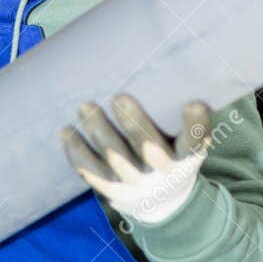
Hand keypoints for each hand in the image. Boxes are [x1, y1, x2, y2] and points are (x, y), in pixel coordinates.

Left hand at [60, 95, 215, 224]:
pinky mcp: (111, 188)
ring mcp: (135, 183)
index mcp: (186, 157)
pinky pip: (91, 171)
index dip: (196, 125)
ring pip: (115, 159)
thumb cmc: (174, 153)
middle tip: (120, 97)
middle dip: (134, 125)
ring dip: (99, 132)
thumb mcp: (187, 139)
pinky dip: (77, 152)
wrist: (163, 200)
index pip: (196, 141)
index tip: (193, 104)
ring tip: (85, 107)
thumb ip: (180, 115)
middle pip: (149, 150)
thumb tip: (169, 62)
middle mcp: (162, 172)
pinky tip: (66, 132)